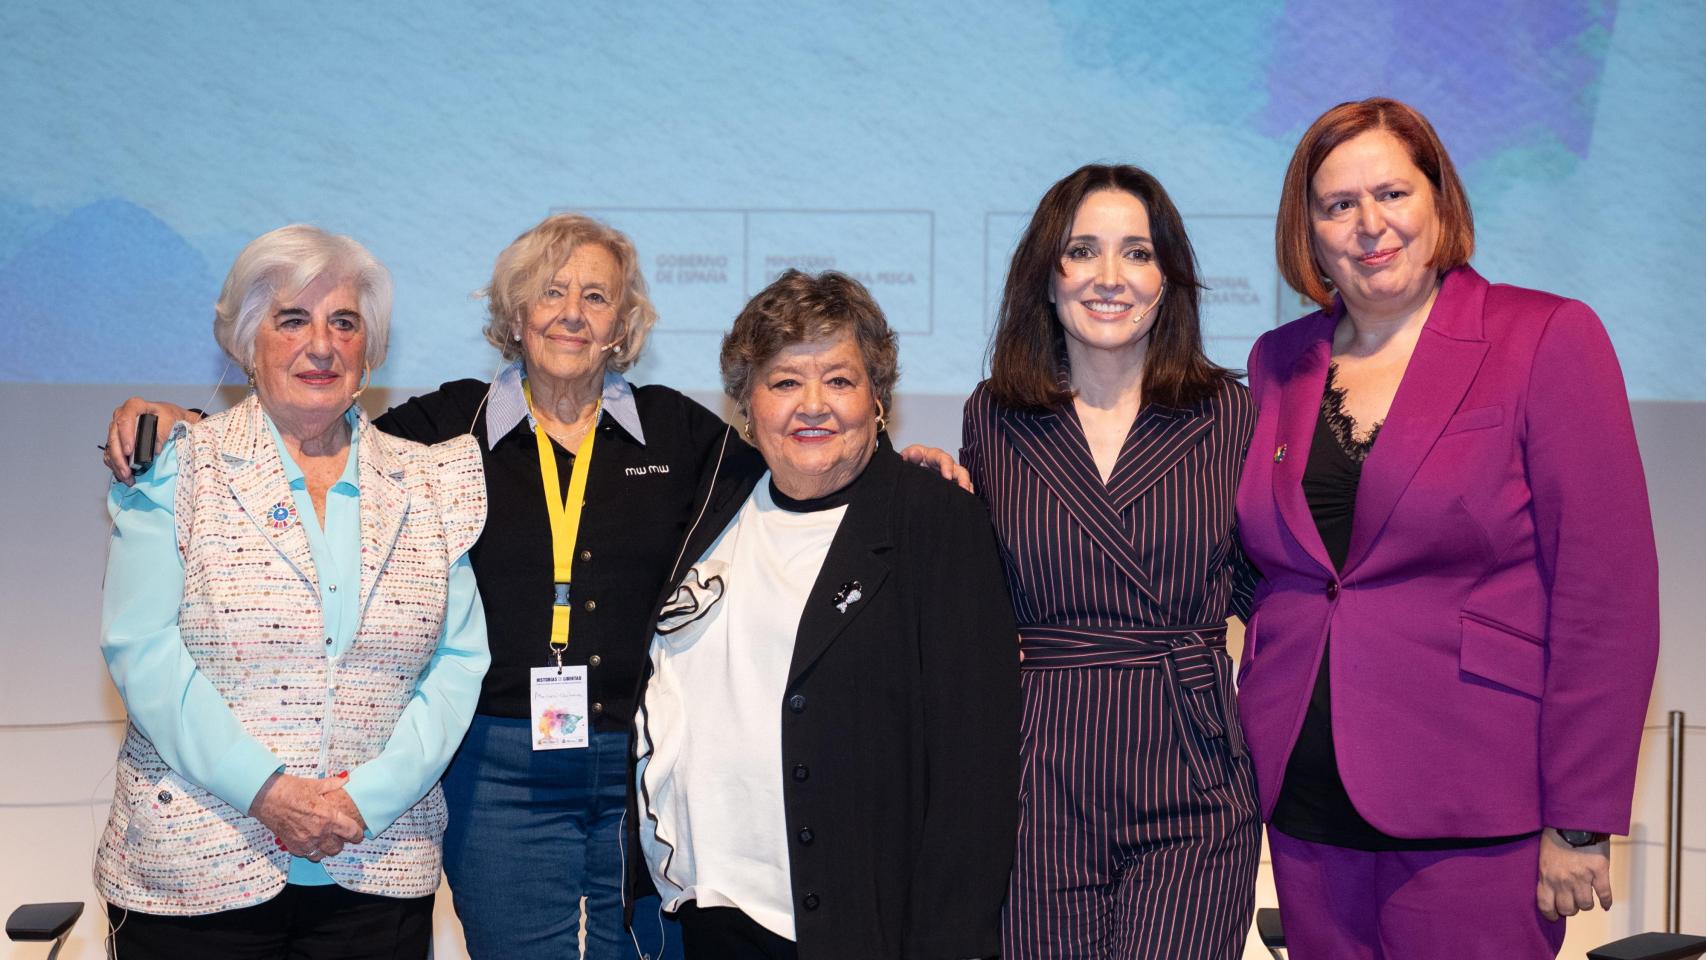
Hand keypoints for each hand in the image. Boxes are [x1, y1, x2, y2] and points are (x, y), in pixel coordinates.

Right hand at [105, 397, 196, 485]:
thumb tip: (154, 449)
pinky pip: (110, 454)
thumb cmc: (169, 416)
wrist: (168, 417)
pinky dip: (115, 466)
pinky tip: (124, 476)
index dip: (125, 435)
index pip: (125, 419)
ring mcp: (117, 428)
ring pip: (110, 447)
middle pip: (114, 436)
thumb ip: (163, 432)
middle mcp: (121, 416)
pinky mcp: (116, 440)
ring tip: (127, 478)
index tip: (129, 451)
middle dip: (119, 456)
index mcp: (134, 406)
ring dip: (117, 465)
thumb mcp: (171, 419)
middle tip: (127, 471)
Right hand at [249, 772, 364, 860]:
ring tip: (325, 838)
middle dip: (341, 841)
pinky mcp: (293, 846)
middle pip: (339, 848)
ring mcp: (305, 842)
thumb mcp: (315, 785)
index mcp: (328, 817)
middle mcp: (319, 833)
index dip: (357, 833)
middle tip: (339, 833)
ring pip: (324, 854)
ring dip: (326, 848)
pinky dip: (312, 850)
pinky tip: (310, 840)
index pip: (352, 833)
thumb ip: (333, 784)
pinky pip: (308, 855)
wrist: (266, 797)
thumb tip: (346, 778)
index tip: (357, 832)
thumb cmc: (290, 789)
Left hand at [899, 444, 972, 493]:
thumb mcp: (906, 457)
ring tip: (968, 498)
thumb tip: (915, 454)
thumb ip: (909, 455)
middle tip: (963, 489)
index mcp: (934, 456)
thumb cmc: (909, 462)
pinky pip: (963, 488)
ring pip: (964, 480)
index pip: (944, 458)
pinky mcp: (951, 484)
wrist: (907, 471)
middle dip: (963, 479)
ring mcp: (950, 475)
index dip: (947, 466)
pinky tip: (966, 503)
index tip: (947, 476)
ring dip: (967, 488)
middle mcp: (946, 465)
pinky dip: (966, 495)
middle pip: (959, 470)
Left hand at [1536, 828, 1611, 920]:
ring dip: (1587, 904)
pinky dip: (1606, 902)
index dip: (1551, 914)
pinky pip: (1605, 895)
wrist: (1575, 819)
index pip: (1546, 905)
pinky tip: (1605, 904)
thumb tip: (1550, 889)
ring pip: (1586, 905)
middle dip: (1571, 909)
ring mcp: (1582, 877)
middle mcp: (1563, 880)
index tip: (1555, 915)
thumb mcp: (1543, 855)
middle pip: (1568, 909)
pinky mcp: (1599, 871)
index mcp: (1547, 875)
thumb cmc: (1555, 834)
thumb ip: (1547, 873)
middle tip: (1573, 902)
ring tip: (1586, 897)